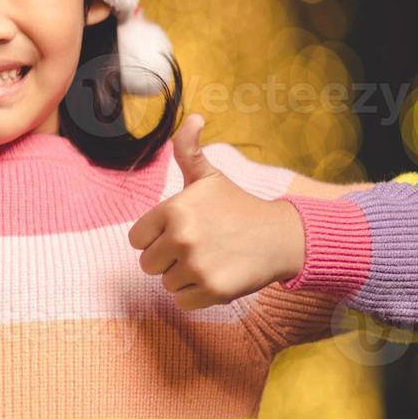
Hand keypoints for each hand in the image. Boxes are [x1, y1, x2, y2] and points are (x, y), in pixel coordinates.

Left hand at [126, 114, 305, 309]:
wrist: (280, 237)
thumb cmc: (237, 206)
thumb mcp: (209, 176)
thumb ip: (188, 149)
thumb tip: (193, 117)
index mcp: (173, 209)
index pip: (136, 239)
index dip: (156, 237)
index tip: (180, 231)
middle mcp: (182, 237)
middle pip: (148, 264)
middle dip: (168, 259)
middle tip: (198, 246)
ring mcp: (197, 265)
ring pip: (165, 283)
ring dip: (183, 276)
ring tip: (209, 259)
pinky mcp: (212, 290)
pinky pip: (182, 301)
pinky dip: (196, 295)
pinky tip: (216, 275)